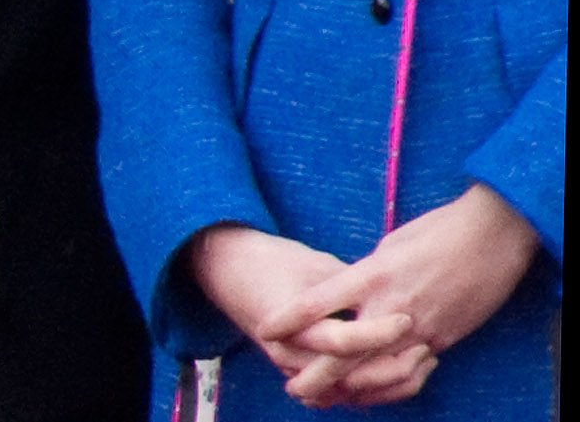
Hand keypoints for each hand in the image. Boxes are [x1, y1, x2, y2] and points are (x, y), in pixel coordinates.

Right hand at [186, 224, 420, 399]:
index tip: (405, 318)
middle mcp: (289, 352)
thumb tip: (396, 295)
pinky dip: (375, 389)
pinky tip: (404, 371)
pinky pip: (343, 394)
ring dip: (389, 383)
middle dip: (392, 368)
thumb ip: (352, 285)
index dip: (376, 332)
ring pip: (350, 393)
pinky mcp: (301, 372)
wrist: (228, 270)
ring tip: (423, 358)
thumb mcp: (314, 265)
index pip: (340, 340)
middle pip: (348, 377)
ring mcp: (293, 367)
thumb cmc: (273, 260)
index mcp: (289, 322)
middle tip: (426, 347)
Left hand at [264, 186, 537, 406]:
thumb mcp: (388, 247)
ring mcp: (419, 326)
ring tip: (328, 397)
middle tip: (293, 388)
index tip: (264, 330)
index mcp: (371, 274)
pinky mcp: (442, 339)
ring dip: (351, 390)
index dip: (287, 320)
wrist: (492, 238)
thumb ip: (365, 276)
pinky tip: (372, 390)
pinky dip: (389, 385)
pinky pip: (410, 371)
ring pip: (377, 372)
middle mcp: (391, 305)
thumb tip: (347, 294)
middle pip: (344, 352)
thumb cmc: (436, 231)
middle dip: (316, 376)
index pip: (317, 304)